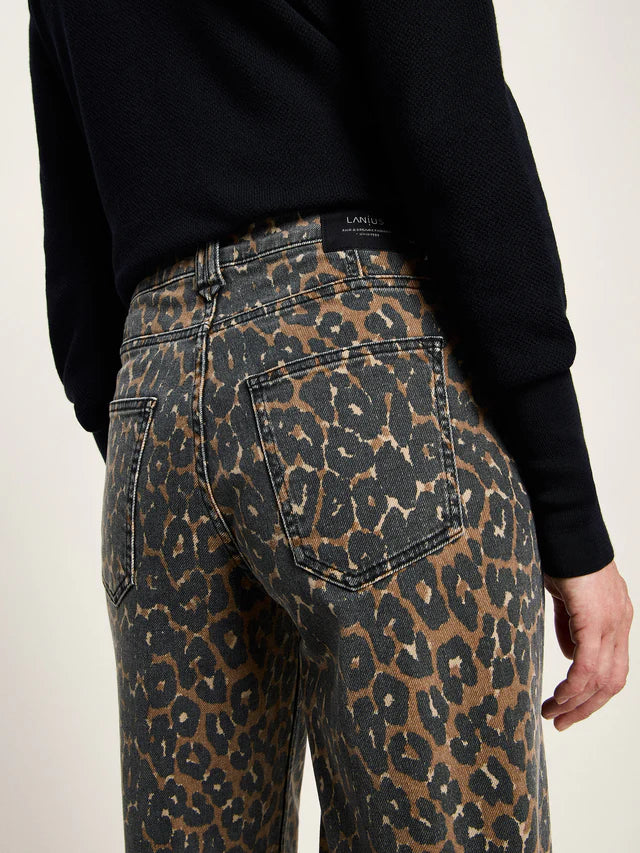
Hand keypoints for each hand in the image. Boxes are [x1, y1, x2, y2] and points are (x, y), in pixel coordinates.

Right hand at [541, 559, 632, 730]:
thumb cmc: (562, 556)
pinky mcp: (596, 620)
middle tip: (560, 722)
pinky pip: (588, 665)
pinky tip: (560, 696)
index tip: (568, 707)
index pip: (612, 668)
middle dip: (586, 708)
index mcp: (615, 619)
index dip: (592, 693)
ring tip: (552, 713)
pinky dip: (575, 686)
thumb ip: (570, 627)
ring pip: (602, 679)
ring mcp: (612, 623)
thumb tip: (569, 654)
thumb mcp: (567, 598)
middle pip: (612, 682)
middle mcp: (620, 624)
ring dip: (576, 703)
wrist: (567, 529)